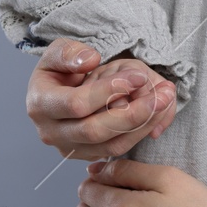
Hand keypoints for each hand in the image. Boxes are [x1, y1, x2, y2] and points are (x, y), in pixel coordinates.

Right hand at [25, 39, 177, 159]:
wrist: (58, 91)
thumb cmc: (60, 69)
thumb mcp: (57, 51)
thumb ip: (69, 52)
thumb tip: (90, 61)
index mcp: (41, 105)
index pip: (76, 104)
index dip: (108, 91)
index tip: (138, 75)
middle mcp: (52, 133)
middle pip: (95, 131)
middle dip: (133, 113)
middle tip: (162, 94)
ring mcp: (70, 148)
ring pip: (111, 145)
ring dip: (144, 124)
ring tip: (166, 101)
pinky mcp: (89, 154)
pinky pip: (119, 149)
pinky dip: (141, 132)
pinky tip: (158, 113)